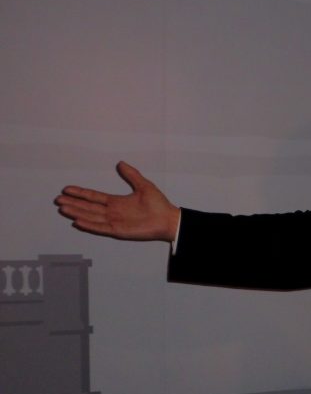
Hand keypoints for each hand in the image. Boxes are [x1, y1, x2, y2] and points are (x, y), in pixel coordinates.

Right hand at [55, 162, 180, 241]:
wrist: (168, 219)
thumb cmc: (158, 204)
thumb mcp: (144, 185)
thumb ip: (132, 175)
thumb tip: (121, 163)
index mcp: (116, 202)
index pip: (93, 197)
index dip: (80, 193)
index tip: (67, 189)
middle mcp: (112, 212)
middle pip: (88, 207)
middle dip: (73, 203)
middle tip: (58, 200)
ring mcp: (114, 222)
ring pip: (91, 217)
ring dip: (77, 213)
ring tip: (63, 209)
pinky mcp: (119, 231)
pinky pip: (101, 228)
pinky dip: (90, 225)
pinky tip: (78, 222)